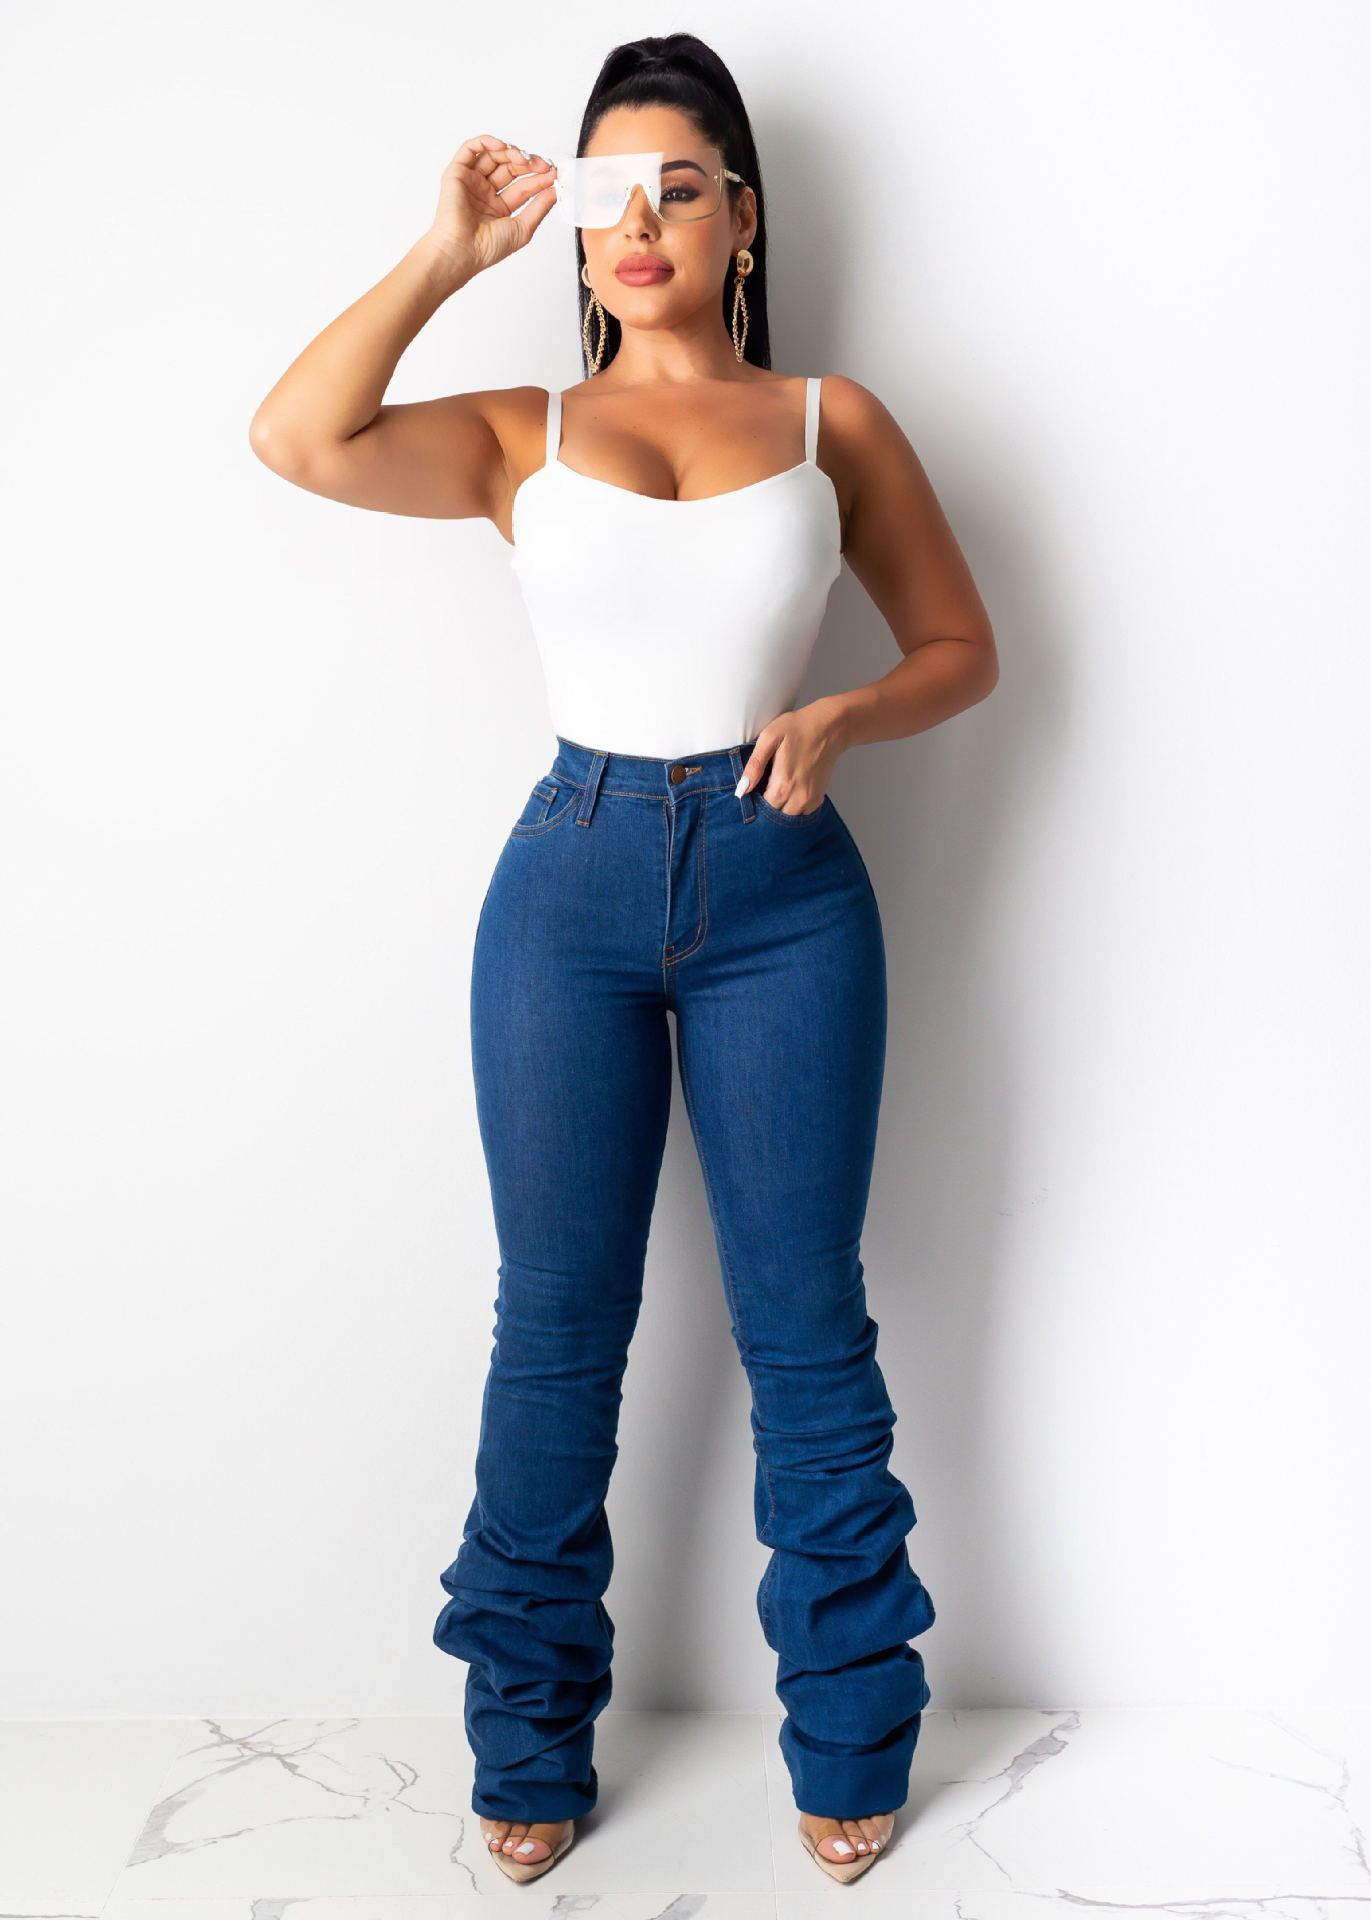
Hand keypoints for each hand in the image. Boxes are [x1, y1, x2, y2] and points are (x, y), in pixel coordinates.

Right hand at [425, 134, 557, 281]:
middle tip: (543, 164)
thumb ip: (540, 208)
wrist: (463, 251)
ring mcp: (471, 182)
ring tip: (524, 158)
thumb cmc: (487, 248)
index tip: (554, 174)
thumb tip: (555, 191)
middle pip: (509, 168)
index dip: (539, 178)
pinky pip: (471, 149)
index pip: (523, 186)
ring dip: (511, 152)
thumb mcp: (523, 228)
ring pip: (493, 156)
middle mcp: (485, 193)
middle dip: (528, 163)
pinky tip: (502, 146)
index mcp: (499, 207)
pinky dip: (487, 142)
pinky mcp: (457, 173)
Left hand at [735, 702, 844, 814]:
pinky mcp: (818, 798)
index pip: (762, 808)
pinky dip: (792, 808)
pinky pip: (801, 814)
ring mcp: (810, 799)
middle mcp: (798, 797)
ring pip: (788, 817)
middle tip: (762, 788)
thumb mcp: (770, 737)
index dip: (754, 803)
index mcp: (783, 783)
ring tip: (775, 789)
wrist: (830, 727)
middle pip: (775, 816)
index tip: (752, 791)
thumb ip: (755, 765)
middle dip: (766, 807)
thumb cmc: (798, 728)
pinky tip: (788, 792)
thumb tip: (741, 790)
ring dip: (779, 809)